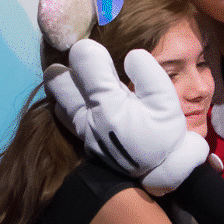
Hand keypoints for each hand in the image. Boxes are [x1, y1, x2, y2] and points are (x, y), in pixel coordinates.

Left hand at [54, 39, 208, 193]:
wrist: (159, 174)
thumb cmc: (164, 136)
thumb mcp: (167, 101)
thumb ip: (149, 73)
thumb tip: (130, 55)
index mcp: (108, 103)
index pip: (83, 60)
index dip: (91, 49)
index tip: (102, 54)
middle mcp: (87, 115)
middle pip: (56, 78)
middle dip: (69, 65)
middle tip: (88, 66)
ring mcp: (80, 128)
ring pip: (56, 96)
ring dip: (66, 83)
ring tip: (85, 81)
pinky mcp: (80, 137)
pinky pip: (62, 113)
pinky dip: (67, 100)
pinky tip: (84, 99)